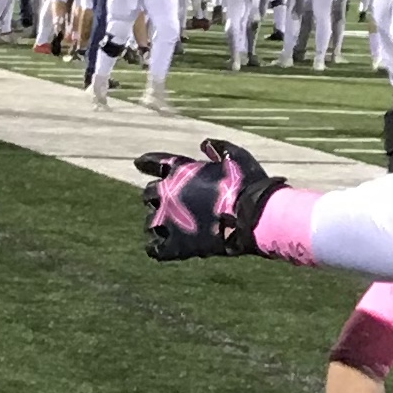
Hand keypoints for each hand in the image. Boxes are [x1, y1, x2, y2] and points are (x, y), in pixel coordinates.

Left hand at [134, 138, 283, 259]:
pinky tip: (159, 247)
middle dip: (156, 197)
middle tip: (167, 203)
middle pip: (148, 194)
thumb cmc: (248, 185)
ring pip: (150, 222)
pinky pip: (155, 248)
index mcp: (181, 170)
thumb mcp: (236, 158)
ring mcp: (170, 220)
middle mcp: (168, 193)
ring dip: (157, 223)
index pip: (153, 163)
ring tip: (166, 228)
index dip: (146, 163)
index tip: (139, 163)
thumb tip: (204, 144)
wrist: (253, 216)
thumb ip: (219, 148)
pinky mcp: (177, 245)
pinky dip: (155, 247)